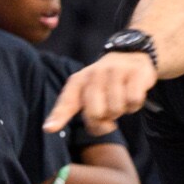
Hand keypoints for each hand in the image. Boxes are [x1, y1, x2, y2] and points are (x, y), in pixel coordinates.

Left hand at [42, 51, 157, 134]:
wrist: (130, 55)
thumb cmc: (104, 83)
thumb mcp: (85, 92)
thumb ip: (72, 111)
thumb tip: (48, 128)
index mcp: (78, 81)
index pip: (67, 101)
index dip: (58, 117)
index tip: (49, 129)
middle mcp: (94, 74)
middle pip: (96, 114)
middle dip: (104, 122)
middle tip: (108, 115)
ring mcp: (115, 71)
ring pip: (116, 109)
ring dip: (120, 111)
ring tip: (119, 100)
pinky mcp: (135, 72)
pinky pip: (133, 101)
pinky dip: (134, 105)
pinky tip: (131, 96)